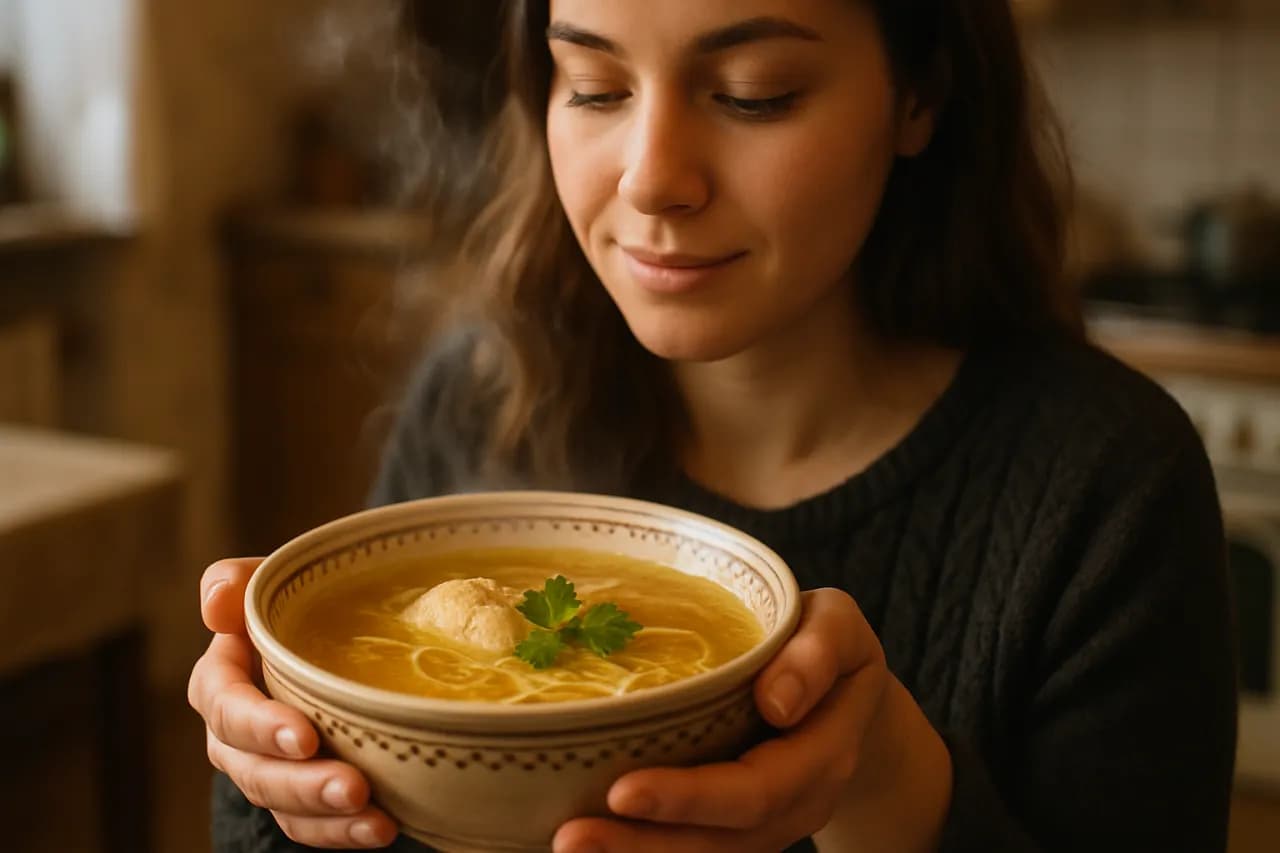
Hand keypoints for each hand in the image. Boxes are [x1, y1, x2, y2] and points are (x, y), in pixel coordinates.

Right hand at [188, 559, 399, 848]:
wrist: (339, 632)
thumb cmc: (300, 604)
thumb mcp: (269, 582)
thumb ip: (235, 582)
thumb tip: (217, 601)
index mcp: (222, 679)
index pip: (225, 706)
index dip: (260, 725)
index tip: (305, 736)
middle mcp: (234, 733)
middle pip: (255, 769)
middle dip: (303, 783)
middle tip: (354, 786)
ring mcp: (265, 769)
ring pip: (283, 804)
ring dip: (327, 817)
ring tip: (377, 820)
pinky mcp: (297, 796)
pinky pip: (310, 825)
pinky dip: (342, 833)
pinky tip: (381, 829)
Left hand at [551, 588, 950, 852]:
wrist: (848, 698)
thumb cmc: (828, 647)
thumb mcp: (837, 626)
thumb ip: (819, 651)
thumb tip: (776, 699)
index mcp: (822, 754)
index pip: (756, 788)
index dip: (690, 797)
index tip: (622, 791)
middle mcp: (795, 803)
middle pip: (721, 841)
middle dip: (644, 845)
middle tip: (570, 837)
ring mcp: (766, 826)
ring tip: (567, 844)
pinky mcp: (735, 829)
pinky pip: (692, 849)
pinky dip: (641, 850)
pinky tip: (592, 845)